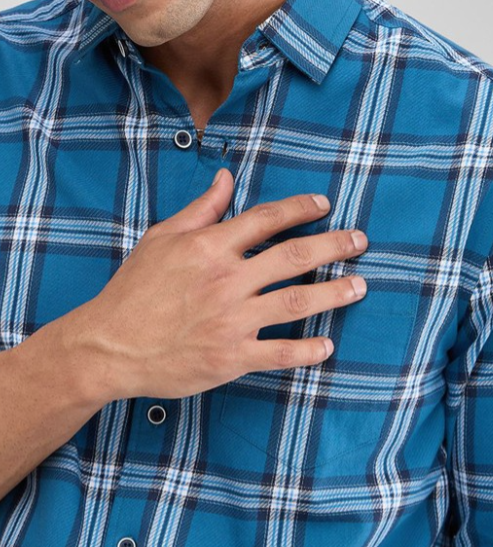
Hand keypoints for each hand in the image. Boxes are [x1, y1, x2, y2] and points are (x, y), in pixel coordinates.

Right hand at [68, 168, 367, 399]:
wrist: (110, 346)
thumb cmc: (133, 291)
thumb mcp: (161, 240)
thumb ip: (200, 210)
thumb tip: (226, 179)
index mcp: (210, 247)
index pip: (267, 219)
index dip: (301, 209)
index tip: (324, 206)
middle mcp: (227, 280)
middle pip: (294, 257)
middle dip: (333, 246)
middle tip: (360, 242)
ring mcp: (232, 321)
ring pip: (296, 303)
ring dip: (333, 294)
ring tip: (359, 287)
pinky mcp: (231, 357)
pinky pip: (279, 353)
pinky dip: (306, 351)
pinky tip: (327, 346)